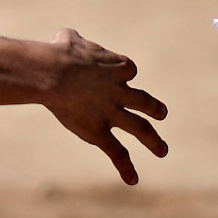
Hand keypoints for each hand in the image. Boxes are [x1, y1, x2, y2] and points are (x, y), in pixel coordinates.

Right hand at [41, 29, 167, 184]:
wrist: (55, 73)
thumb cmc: (59, 53)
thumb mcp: (69, 39)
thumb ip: (71, 40)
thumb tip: (64, 37)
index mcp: (116, 67)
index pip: (127, 70)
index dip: (123, 72)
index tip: (116, 74)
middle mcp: (120, 92)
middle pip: (143, 100)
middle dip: (154, 108)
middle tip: (162, 113)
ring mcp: (112, 113)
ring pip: (139, 128)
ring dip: (152, 140)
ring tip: (163, 150)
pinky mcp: (99, 131)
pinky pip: (116, 152)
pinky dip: (125, 167)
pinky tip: (133, 180)